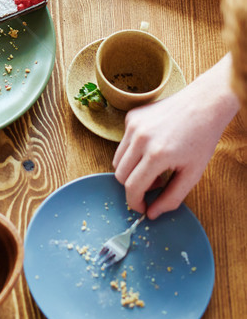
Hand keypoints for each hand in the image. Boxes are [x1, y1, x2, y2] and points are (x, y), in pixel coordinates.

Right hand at [112, 56, 238, 218]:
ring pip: (117, 159)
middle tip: (155, 184)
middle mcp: (140, 138)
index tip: (143, 208)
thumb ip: (171, 198)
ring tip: (154, 166)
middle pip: (120, 175)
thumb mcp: (192, 174)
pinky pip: (123, 142)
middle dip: (134, 186)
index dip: (135, 203)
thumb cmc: (201, 139)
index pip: (132, 188)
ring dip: (131, 169)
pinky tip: (152, 146)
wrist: (202, 105)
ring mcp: (133, 124)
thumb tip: (151, 213)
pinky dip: (133, 151)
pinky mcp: (131, 116)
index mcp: (157, 155)